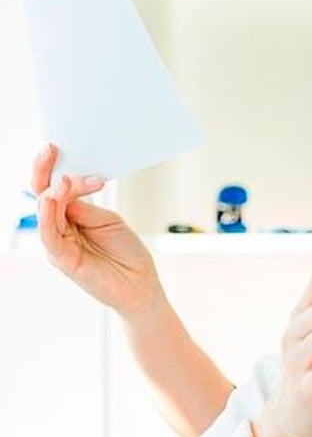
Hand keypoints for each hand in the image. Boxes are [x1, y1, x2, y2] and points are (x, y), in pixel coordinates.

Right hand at [33, 144, 161, 318]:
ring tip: (64, 178)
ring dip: (53, 192)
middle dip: (44, 170)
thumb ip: (85, 206)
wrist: (142, 287)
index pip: (57, 187)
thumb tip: (64, 186)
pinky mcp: (63, 259)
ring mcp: (59, 244)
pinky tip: (53, 199)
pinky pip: (49, 235)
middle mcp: (61, 228)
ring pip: (45, 212)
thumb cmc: (128, 255)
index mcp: (72, 216)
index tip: (63, 149)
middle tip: (50, 149)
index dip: (59, 168)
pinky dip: (49, 215)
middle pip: (44, 194)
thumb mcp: (109, 221)